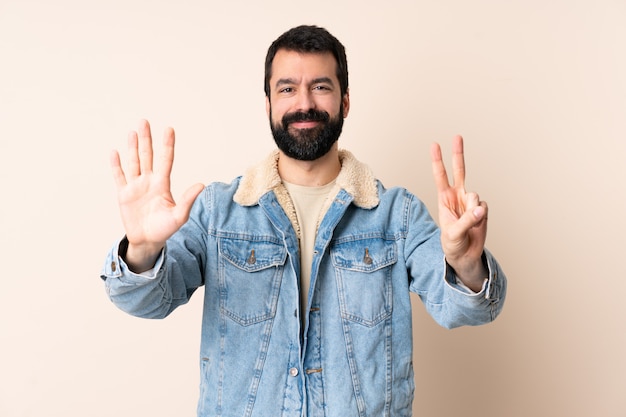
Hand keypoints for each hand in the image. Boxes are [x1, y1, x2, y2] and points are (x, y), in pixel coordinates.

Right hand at [110, 120, 203, 270]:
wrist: (148, 241)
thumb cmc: (165, 229)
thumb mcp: (179, 216)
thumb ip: (188, 200)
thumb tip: (201, 185)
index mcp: (163, 184)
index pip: (166, 160)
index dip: (167, 145)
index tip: (169, 129)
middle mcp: (149, 181)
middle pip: (148, 156)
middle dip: (146, 139)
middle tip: (145, 121)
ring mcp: (136, 186)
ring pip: (134, 162)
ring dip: (132, 147)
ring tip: (133, 131)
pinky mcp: (124, 194)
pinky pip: (119, 177)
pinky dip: (116, 165)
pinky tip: (115, 152)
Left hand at [431, 135, 486, 289]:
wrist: (464, 254)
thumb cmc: (452, 244)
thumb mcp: (454, 233)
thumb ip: (467, 220)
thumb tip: (481, 209)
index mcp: (444, 199)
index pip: (440, 176)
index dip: (438, 161)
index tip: (435, 145)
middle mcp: (457, 196)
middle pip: (459, 171)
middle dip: (458, 154)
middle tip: (457, 136)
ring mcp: (470, 202)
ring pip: (475, 196)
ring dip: (473, 211)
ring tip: (468, 223)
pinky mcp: (481, 209)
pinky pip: (484, 207)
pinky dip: (481, 216)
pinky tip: (477, 224)